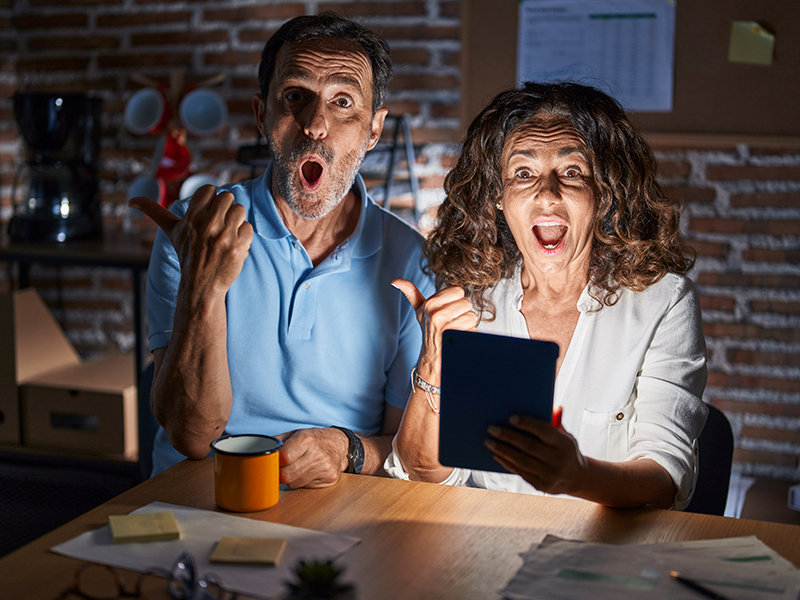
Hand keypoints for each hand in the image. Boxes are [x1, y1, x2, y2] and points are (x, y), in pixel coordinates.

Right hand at [128, 185, 252, 294]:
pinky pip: (248, 227)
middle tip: (218, 226)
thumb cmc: (187, 255)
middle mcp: (208, 224)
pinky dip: (244, 236)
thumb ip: (154, 212)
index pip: (210, 189)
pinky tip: (233, 245)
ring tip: (226, 235)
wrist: (201, 286)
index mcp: (192, 217)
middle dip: (225, 210)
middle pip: (228, 197)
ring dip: (236, 221)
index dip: (211, 200)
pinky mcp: (239, 246)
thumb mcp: (171, 232)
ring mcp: (224, 236)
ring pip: (240, 210)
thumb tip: (130, 200)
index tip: (207, 214)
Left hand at [275, 427, 348, 488]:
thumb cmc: (315, 439)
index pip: (284, 457)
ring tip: (297, 468)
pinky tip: (309, 472)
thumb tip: (261, 450)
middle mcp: (317, 453)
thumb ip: (279, 441)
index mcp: (306, 439)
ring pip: (294, 483)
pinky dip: (303, 482)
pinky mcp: (330, 478)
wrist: (342, 445)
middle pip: (287, 475)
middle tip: (282, 469)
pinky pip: (306, 487)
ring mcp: (325, 467)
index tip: (275, 462)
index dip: (276, 462)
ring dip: (291, 479)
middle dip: (280, 474)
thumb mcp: (297, 433)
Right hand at [392, 279, 476, 383]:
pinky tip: (459, 338)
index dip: (456, 300)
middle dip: (462, 312)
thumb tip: (395, 281)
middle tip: (451, 322)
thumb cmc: (429, 331)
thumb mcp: (419, 311)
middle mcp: (436, 314)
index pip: (458, 290)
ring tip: (455, 330)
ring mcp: (446, 326)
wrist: (432, 358)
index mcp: (429, 304)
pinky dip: (469, 334)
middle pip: (467, 303)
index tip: (448, 309)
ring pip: (472, 316)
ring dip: (467, 324)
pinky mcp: (456, 337)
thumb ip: (411, 293)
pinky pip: (473, 329)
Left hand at [485, 413, 587, 495]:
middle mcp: (558, 461)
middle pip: (529, 447)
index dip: (527, 424)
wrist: (576, 478)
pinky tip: (496, 454)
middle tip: (492, 428)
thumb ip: (555, 422)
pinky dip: (506, 462)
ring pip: (522, 461)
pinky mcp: (541, 486)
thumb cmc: (565, 449)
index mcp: (565, 444)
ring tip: (488, 441)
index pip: (544, 431)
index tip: (511, 418)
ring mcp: (550, 475)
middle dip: (508, 437)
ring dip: (502, 450)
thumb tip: (550, 407)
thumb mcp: (565, 435)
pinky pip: (520, 472)